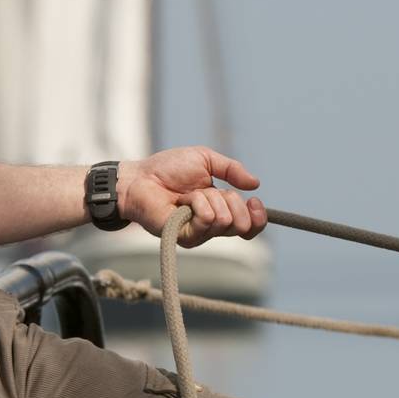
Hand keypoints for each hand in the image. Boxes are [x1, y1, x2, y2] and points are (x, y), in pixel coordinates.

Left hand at [119, 147, 266, 248]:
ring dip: (208, 198)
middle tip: (208, 191)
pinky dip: (197, 203)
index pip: (250, 226)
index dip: (258, 216)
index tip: (253, 200)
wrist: (140, 177)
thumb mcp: (206, 159)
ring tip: (187, 195)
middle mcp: (212, 227)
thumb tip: (256, 184)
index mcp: (221, 210)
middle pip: (243, 225)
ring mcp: (199, 234)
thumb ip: (232, 169)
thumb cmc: (167, 169)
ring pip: (224, 219)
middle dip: (231, 200)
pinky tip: (181, 202)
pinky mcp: (186, 238)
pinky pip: (207, 220)